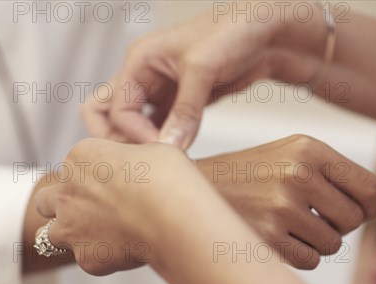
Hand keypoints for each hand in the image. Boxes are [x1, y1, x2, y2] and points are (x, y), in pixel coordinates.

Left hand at [34, 138, 201, 275]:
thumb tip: (139, 166)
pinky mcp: (86, 258)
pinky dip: (103, 258)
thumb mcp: (150, 151)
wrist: (173, 215)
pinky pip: (87, 259)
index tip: (114, 186)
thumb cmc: (167, 177)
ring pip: (52, 235)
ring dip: (73, 236)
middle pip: (46, 201)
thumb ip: (132, 160)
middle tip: (92, 211)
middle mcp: (66, 192)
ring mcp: (71, 228)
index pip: (73, 168)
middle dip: (63, 207)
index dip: (91, 178)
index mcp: (80, 157)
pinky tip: (128, 252)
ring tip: (104, 238)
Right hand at [83, 3, 325, 147]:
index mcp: (138, 61)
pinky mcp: (180, 105)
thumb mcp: (202, 68)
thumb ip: (184, 111)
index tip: (161, 149)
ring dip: (141, 145)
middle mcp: (143, 77)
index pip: (118, 110)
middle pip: (105, 115)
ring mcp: (161, 93)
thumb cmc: (233, 30)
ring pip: (132, 126)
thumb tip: (169, 148)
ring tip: (160, 162)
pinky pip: (160, 130)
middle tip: (140, 159)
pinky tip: (176, 157)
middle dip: (116, 139)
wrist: (270, 32)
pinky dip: (164, 144)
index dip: (135, 133)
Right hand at [196, 134, 375, 268]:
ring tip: (284, 225)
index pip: (367, 189)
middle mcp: (297, 173)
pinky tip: (273, 238)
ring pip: (332, 243)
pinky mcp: (267, 236)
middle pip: (353, 220)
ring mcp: (281, 206)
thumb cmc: (244, 175)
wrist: (188, 190)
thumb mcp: (291, 158)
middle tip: (304, 215)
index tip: (340, 207)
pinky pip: (310, 260)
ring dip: (315, 242)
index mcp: (307, 148)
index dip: (362, 206)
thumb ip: (343, 175)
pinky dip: (298, 256)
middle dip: (335, 224)